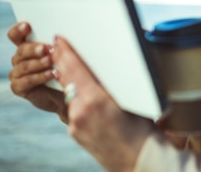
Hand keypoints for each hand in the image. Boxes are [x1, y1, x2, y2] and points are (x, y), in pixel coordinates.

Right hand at [7, 22, 67, 122]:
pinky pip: (26, 81)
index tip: (27, 26)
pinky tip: (51, 74)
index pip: (16, 35)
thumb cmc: (67, 68)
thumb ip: (59, 46)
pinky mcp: (19, 87)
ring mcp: (17, 73)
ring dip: (38, 63)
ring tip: (51, 61)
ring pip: (23, 66)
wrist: (67, 93)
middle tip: (47, 48)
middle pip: (21, 50)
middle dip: (34, 48)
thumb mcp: (65, 54)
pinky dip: (39, 77)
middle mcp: (19, 58)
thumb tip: (61, 38)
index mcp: (27, 46)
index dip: (19, 30)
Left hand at [52, 35, 154, 171]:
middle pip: (66, 79)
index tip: (59, 40)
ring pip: (69, 94)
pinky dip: (76, 98)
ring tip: (68, 66)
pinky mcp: (75, 133)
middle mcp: (81, 111)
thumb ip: (111, 84)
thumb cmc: (144, 129)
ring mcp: (75, 124)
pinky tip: (81, 93)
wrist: (139, 159)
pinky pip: (73, 109)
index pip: (76, 69)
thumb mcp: (131, 99)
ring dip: (68, 80)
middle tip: (57, 46)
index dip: (66, 52)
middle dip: (61, 61)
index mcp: (96, 99)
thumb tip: (104, 67)